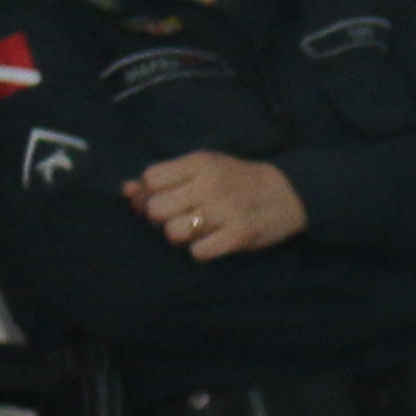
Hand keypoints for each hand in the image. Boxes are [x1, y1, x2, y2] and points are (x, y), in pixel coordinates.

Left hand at [127, 151, 308, 261]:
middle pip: (156, 209)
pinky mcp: (238, 235)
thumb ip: (166, 178)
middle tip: (183, 215)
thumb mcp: (203, 168)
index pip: (151, 178)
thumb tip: (126, 191)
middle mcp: (210, 184)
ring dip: (181, 236)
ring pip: (173, 233)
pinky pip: (198, 252)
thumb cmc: (236, 180)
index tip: (168, 196)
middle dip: (163, 217)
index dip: (152, 192)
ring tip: (199, 229)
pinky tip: (213, 241)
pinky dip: (201, 250)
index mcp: (200, 162)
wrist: (289, 192)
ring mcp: (225, 210)